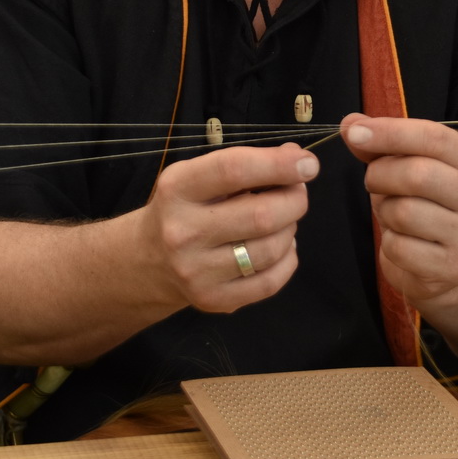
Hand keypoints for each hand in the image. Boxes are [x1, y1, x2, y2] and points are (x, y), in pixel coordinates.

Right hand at [139, 143, 315, 312]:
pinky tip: (280, 247)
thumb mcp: (201, 176)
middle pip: (261, 215)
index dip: (278, 165)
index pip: (233, 170)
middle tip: (297, 192)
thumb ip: (247, 164)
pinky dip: (287, 260)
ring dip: (290, 229)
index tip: (309, 164)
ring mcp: (196, 271)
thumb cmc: (185, 208)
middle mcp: (182, 231)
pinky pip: (270, 282)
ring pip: (270, 249)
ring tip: (282, 220)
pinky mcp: (212, 300)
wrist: (148, 259)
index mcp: (177, 188)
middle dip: (294, 200)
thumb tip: (297, 158)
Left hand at [340, 114, 457, 305]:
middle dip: (380, 176)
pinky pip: (400, 248)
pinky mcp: (452, 267)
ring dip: (385, 212)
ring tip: (392, 214)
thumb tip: (351, 125)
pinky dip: (389, 243)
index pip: (434, 137)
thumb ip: (380, 145)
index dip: (391, 132)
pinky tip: (399, 242)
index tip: (354, 133)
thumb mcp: (405, 168)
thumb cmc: (424, 205)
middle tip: (373, 182)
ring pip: (405, 213)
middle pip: (418, 174)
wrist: (447, 262)